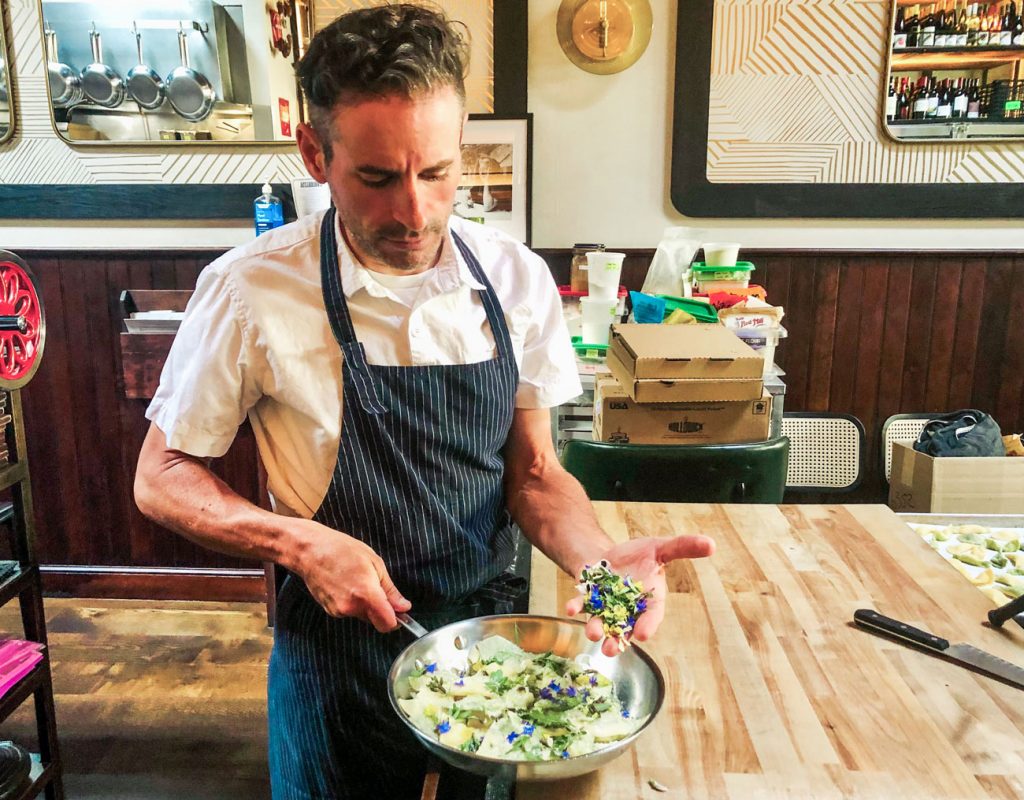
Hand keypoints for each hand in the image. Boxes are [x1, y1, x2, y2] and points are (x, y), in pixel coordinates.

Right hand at [288, 519, 410, 631]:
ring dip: (367, 605)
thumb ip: (390, 590)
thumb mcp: (375, 563)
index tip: (400, 610)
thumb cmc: (342, 550)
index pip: (387, 624)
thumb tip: (404, 607)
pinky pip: (350, 612)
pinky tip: (347, 585)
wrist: (310, 551)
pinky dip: (353, 603)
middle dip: (382, 610)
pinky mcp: (330, 611)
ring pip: (363, 616)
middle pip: (376, 621)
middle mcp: (351, 607)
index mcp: (366, 594)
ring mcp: (339, 611)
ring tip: (358, 581)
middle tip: (378, 587)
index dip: (397, 619)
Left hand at [566, 535, 714, 656]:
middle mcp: (627, 609)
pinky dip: (576, 607)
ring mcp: (606, 606)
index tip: (643, 634)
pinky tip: (570, 609)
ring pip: (601, 622)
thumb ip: (683, 547)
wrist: (612, 554)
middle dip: (617, 640)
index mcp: (649, 600)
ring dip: (595, 628)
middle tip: (610, 649)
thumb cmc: (641, 555)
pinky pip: (582, 605)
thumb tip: (712, 543)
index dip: (648, 625)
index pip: (651, 616)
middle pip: (624, 628)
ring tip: (592, 633)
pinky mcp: (588, 598)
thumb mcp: (661, 547)